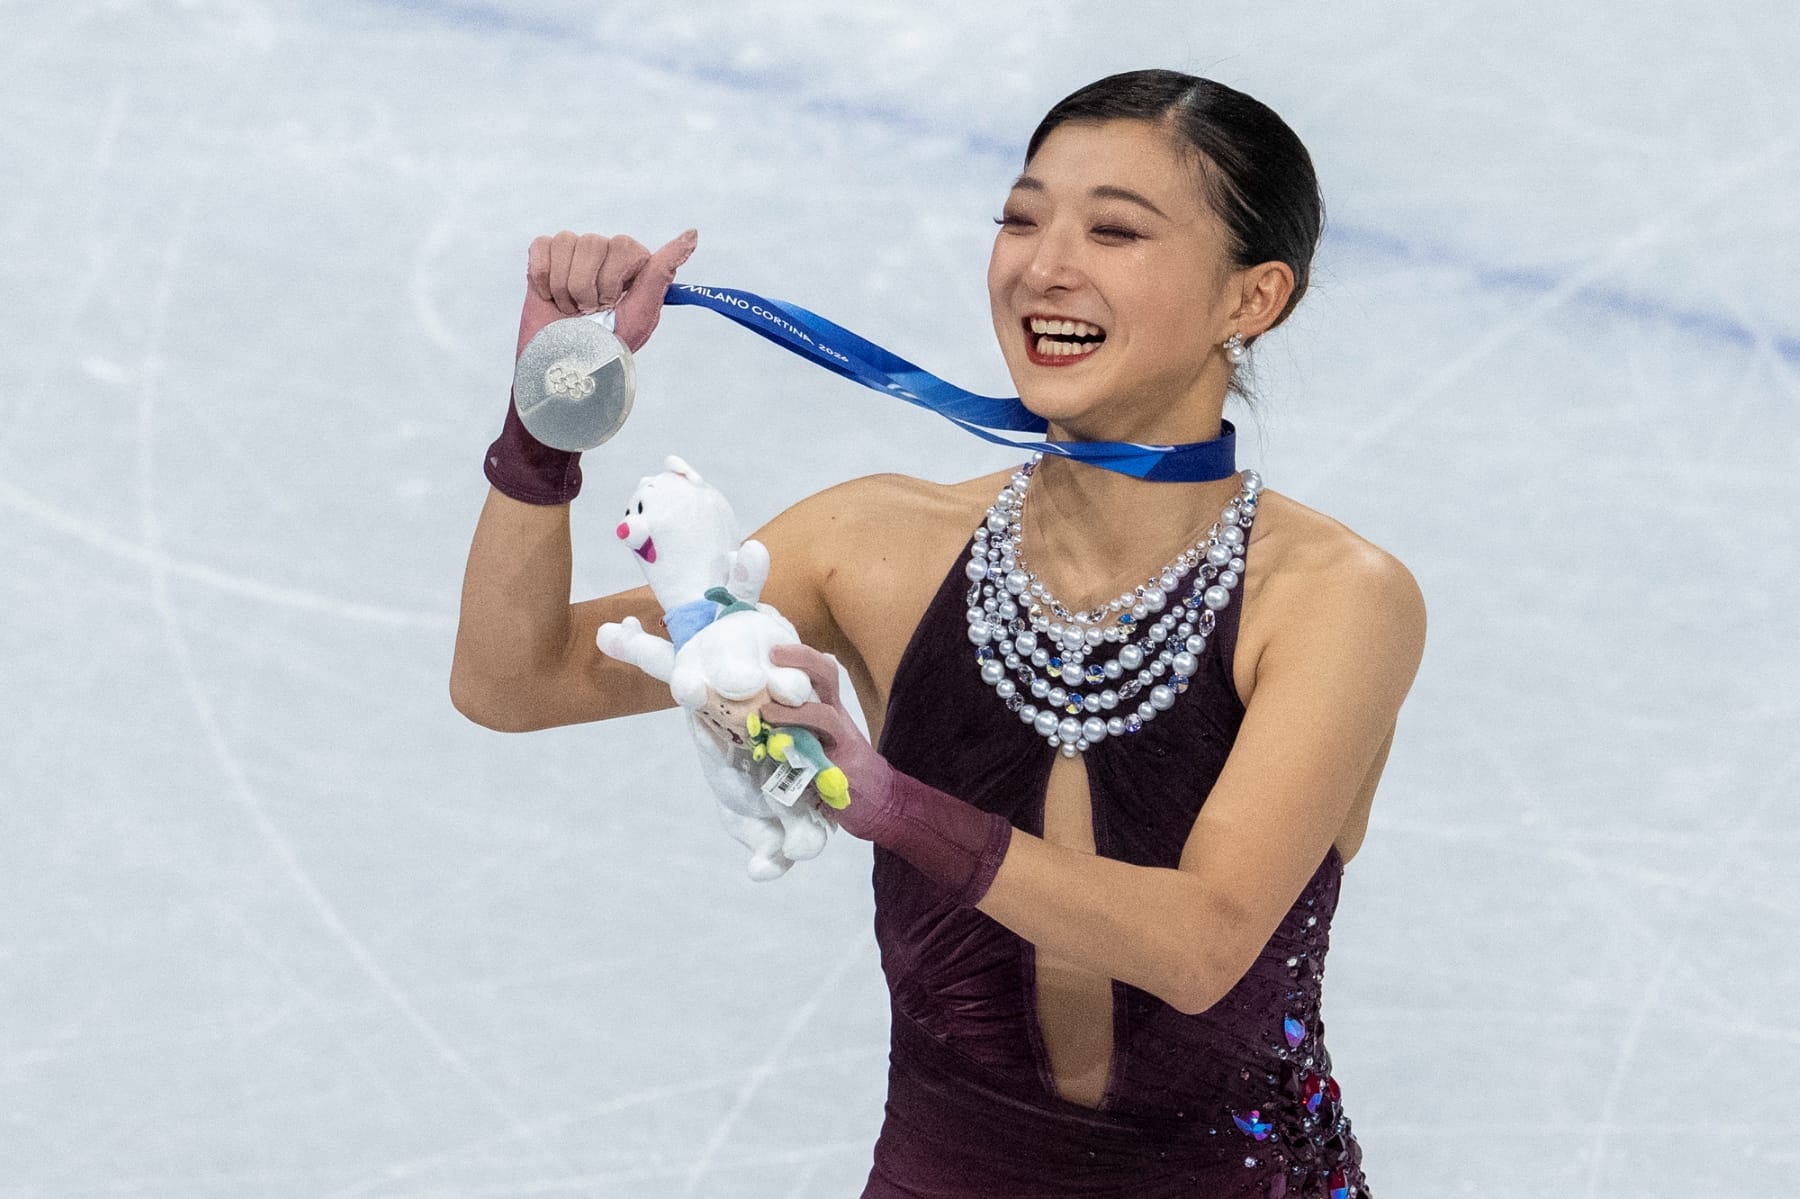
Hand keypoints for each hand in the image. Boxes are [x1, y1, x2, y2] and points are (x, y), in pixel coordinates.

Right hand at [516, 229, 698, 356]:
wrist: (564, 367)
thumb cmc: (607, 345)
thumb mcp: (641, 312)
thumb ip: (662, 271)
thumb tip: (692, 234)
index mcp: (633, 262)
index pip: (623, 246)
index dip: (612, 281)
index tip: (612, 306)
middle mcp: (606, 252)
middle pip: (593, 243)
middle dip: (587, 288)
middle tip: (588, 313)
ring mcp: (575, 251)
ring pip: (567, 242)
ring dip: (564, 288)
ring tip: (569, 309)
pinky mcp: (544, 254)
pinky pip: (542, 247)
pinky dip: (543, 280)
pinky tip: (550, 298)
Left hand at [760, 643, 893, 840]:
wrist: (880, 803)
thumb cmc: (839, 770)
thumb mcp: (815, 742)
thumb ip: (791, 729)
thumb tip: (749, 718)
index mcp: (829, 708)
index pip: (818, 671)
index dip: (798, 653)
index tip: (770, 642)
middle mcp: (837, 719)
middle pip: (826, 675)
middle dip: (801, 659)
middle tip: (773, 654)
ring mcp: (843, 743)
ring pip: (824, 716)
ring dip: (794, 712)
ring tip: (767, 713)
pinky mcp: (844, 771)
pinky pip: (823, 758)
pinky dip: (801, 755)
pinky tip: (781, 756)